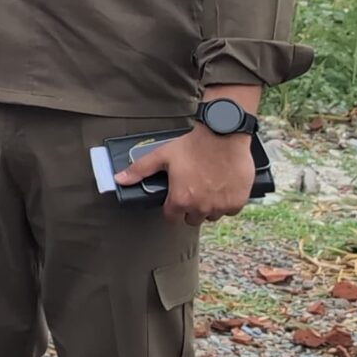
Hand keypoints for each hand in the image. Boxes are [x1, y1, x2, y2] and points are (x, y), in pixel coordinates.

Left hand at [119, 123, 256, 224]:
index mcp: (180, 199)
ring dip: (208, 207)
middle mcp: (200, 207)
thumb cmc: (192, 146)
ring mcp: (220, 206)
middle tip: (192, 191)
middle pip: (192, 219)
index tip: (175, 200)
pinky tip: (222, 189)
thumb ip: (140, 170)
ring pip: (211, 216)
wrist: (223, 136)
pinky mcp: (237, 202)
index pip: (171, 217)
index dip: (171, 208)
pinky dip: (227, 203)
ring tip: (207, 189)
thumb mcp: (162, 156)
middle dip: (189, 209)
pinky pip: (230, 211)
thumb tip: (120, 179)